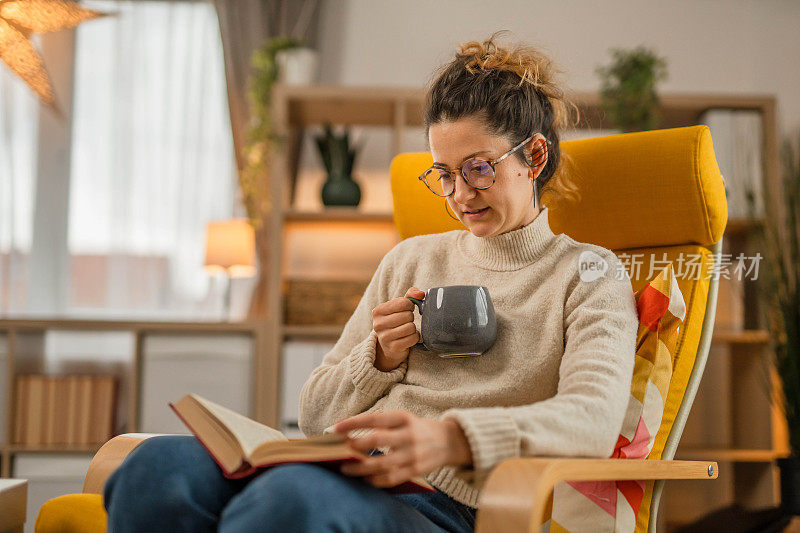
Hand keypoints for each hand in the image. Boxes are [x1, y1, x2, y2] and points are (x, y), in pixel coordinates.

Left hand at [335, 411, 471, 487]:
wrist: (450, 442)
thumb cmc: (418, 429)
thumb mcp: (404, 419)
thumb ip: (381, 425)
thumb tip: (350, 433)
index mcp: (404, 418)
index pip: (374, 419)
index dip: (354, 423)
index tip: (336, 428)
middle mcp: (409, 435)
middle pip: (378, 440)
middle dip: (356, 445)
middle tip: (340, 449)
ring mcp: (413, 454)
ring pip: (382, 463)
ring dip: (360, 467)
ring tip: (345, 468)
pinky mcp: (415, 470)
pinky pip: (391, 478)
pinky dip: (374, 480)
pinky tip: (364, 479)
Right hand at [372, 287, 424, 371]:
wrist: (388, 346)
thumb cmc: (395, 322)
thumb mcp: (398, 307)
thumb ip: (409, 296)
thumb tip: (421, 294)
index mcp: (378, 311)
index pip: (403, 303)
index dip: (410, 306)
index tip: (406, 310)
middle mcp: (378, 324)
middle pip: (408, 316)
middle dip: (411, 318)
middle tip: (406, 321)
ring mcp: (385, 337)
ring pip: (411, 327)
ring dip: (413, 328)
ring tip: (407, 330)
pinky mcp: (393, 348)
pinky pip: (412, 338)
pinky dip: (414, 337)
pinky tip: (408, 338)